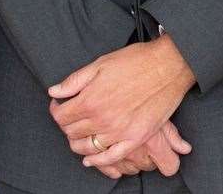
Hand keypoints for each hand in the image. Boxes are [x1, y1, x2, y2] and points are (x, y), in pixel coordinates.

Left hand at [48, 36, 194, 170]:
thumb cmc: (135, 61)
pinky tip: (91, 159)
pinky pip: (112, 157)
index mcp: (90, 99)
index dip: (56, 110)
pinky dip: (99, 162)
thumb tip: (54, 92)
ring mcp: (119, 132)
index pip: (61, 116)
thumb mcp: (100, 64)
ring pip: (88, 147)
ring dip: (78, 143)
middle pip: (72, 132)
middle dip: (67, 125)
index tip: (59, 105)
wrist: (168, 65)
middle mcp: (102, 119)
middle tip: (70, 117)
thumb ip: (75, 81)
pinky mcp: (136, 138)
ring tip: (79, 134)